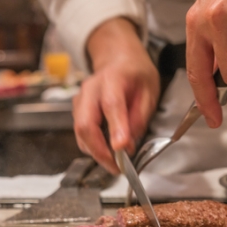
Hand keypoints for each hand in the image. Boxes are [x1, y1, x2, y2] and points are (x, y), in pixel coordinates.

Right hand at [74, 18, 159, 174]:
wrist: (116, 59)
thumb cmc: (134, 74)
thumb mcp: (149, 90)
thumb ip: (140, 116)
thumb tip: (129, 143)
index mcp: (112, 79)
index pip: (111, 105)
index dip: (116, 129)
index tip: (121, 149)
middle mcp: (90, 90)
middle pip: (86, 124)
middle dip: (99, 150)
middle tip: (116, 167)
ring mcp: (80, 101)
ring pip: (80, 132)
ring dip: (96, 152)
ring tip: (115, 163)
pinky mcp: (77, 111)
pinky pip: (81, 134)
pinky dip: (93, 147)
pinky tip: (107, 151)